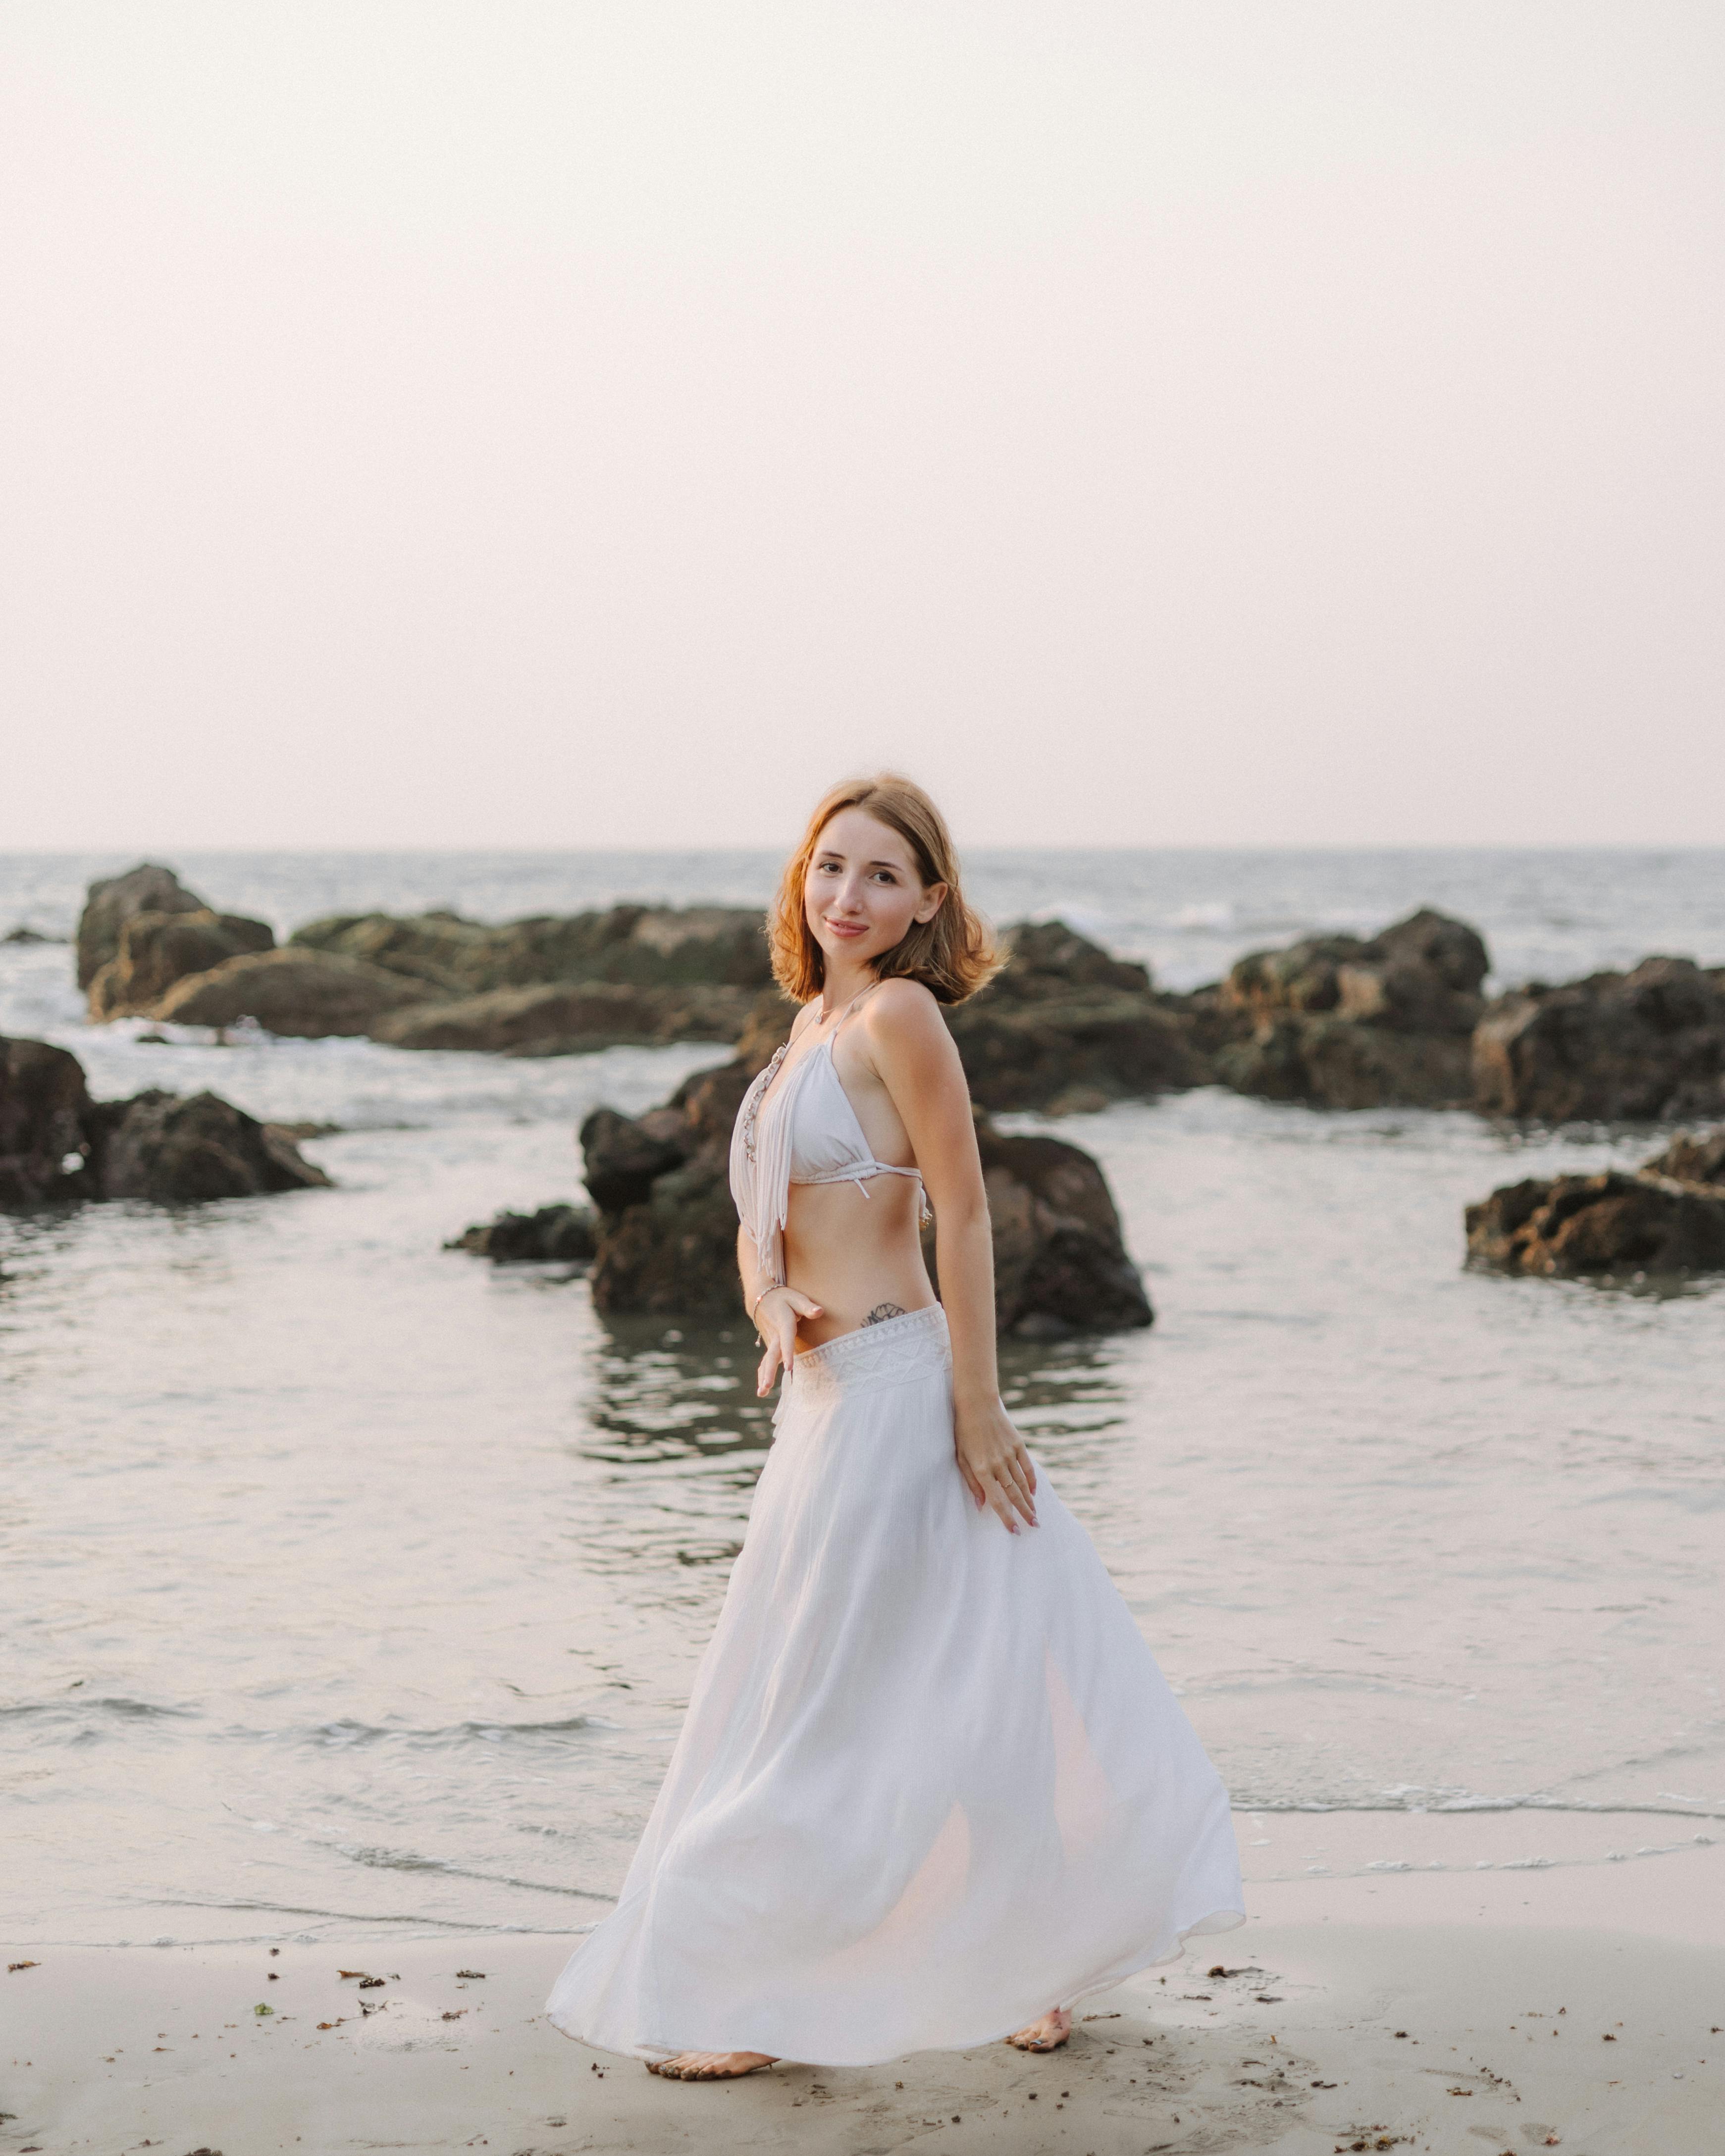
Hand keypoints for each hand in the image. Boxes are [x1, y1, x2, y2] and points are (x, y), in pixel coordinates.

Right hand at [754, 1286, 823, 1395]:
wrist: (761, 1298)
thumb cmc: (783, 1298)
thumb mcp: (796, 1298)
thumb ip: (807, 1306)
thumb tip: (819, 1311)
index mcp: (783, 1323)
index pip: (786, 1340)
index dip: (787, 1353)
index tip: (788, 1368)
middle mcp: (775, 1335)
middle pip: (772, 1355)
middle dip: (769, 1371)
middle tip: (767, 1386)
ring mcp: (770, 1342)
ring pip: (766, 1361)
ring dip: (764, 1376)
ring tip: (762, 1392)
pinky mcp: (770, 1347)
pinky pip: (765, 1362)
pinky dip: (762, 1374)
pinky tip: (762, 1390)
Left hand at [954, 1398, 1037, 1532]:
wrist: (977, 1403)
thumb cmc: (963, 1432)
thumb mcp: (961, 1458)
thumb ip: (971, 1483)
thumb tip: (981, 1506)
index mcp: (981, 1469)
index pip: (997, 1500)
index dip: (1007, 1517)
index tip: (1015, 1530)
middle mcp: (997, 1464)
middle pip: (1014, 1494)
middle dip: (1024, 1512)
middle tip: (1034, 1526)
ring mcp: (1009, 1454)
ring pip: (1022, 1483)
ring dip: (1029, 1500)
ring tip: (1035, 1514)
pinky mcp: (1018, 1444)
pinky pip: (1027, 1467)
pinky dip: (1032, 1480)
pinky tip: (1034, 1492)